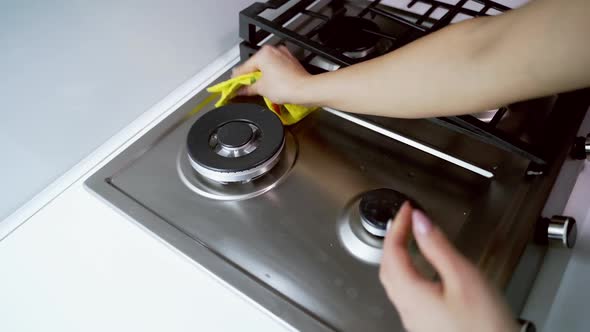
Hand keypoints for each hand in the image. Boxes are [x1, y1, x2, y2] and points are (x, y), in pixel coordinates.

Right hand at [231, 45, 311, 104]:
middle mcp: (274, 50)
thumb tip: (240, 90)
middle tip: (245, 88)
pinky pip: (276, 67)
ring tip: (259, 88)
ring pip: (266, 65)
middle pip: (255, 64)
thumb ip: (247, 88)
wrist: (306, 90)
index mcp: (263, 53)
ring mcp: (283, 55)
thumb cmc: (286, 86)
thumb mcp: (261, 88)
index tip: (233, 85)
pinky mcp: (290, 61)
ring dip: (261, 75)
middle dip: (250, 76)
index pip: (244, 67)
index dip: (237, 78)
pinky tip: (271, 84)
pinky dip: (272, 74)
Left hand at [380, 202, 518, 331]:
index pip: (392, 250)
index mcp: (410, 292)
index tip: (406, 208)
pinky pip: (407, 294)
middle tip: (405, 220)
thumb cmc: (485, 327)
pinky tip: (422, 271)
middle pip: (388, 266)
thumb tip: (420, 221)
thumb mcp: (464, 277)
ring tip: (410, 239)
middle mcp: (406, 307)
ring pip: (395, 281)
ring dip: (398, 256)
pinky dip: (408, 273)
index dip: (397, 225)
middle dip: (394, 239)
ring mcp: (414, 320)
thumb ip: (438, 246)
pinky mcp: (426, 326)